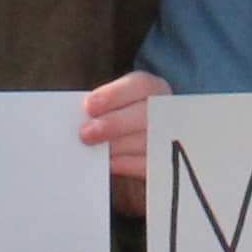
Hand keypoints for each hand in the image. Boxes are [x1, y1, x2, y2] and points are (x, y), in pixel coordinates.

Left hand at [81, 71, 167, 213]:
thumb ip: (102, 107)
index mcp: (154, 89)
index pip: (141, 85)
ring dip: (116, 146)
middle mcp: (167, 110)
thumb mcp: (116, 105)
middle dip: (114, 124)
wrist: (149, 146)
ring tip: (93, 151)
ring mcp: (171, 137)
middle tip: (86, 134)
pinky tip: (108, 163)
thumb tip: (80, 117)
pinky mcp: (166, 164)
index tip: (89, 106)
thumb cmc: (121, 120)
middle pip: (146, 114)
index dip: (114, 95)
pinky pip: (147, 165)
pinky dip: (125, 163)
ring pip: (146, 141)